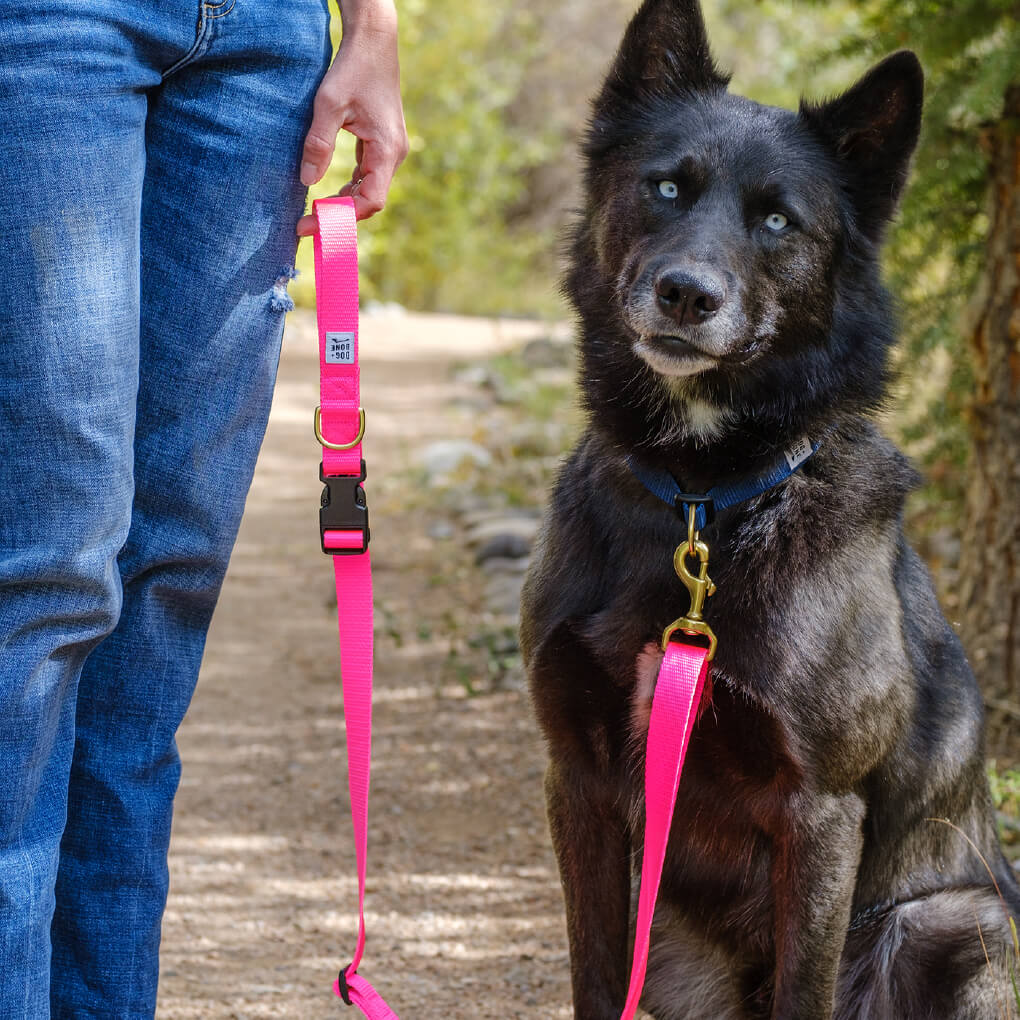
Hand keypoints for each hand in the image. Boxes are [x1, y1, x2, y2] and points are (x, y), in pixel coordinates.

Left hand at [296, 4, 407, 232]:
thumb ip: (318, 143)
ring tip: (317, 213)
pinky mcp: (383, 144)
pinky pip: (369, 176)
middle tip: (309, 225)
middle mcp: (395, 155)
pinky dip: (351, 188)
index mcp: (387, 150)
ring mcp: (391, 151)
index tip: (314, 224)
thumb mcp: (329, 104)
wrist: (374, 43)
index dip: (343, 217)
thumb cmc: (353, 69)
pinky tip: (333, 191)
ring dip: (345, 203)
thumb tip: (307, 181)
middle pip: (370, 201)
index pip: (370, 200)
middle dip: (341, 215)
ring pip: (370, 190)